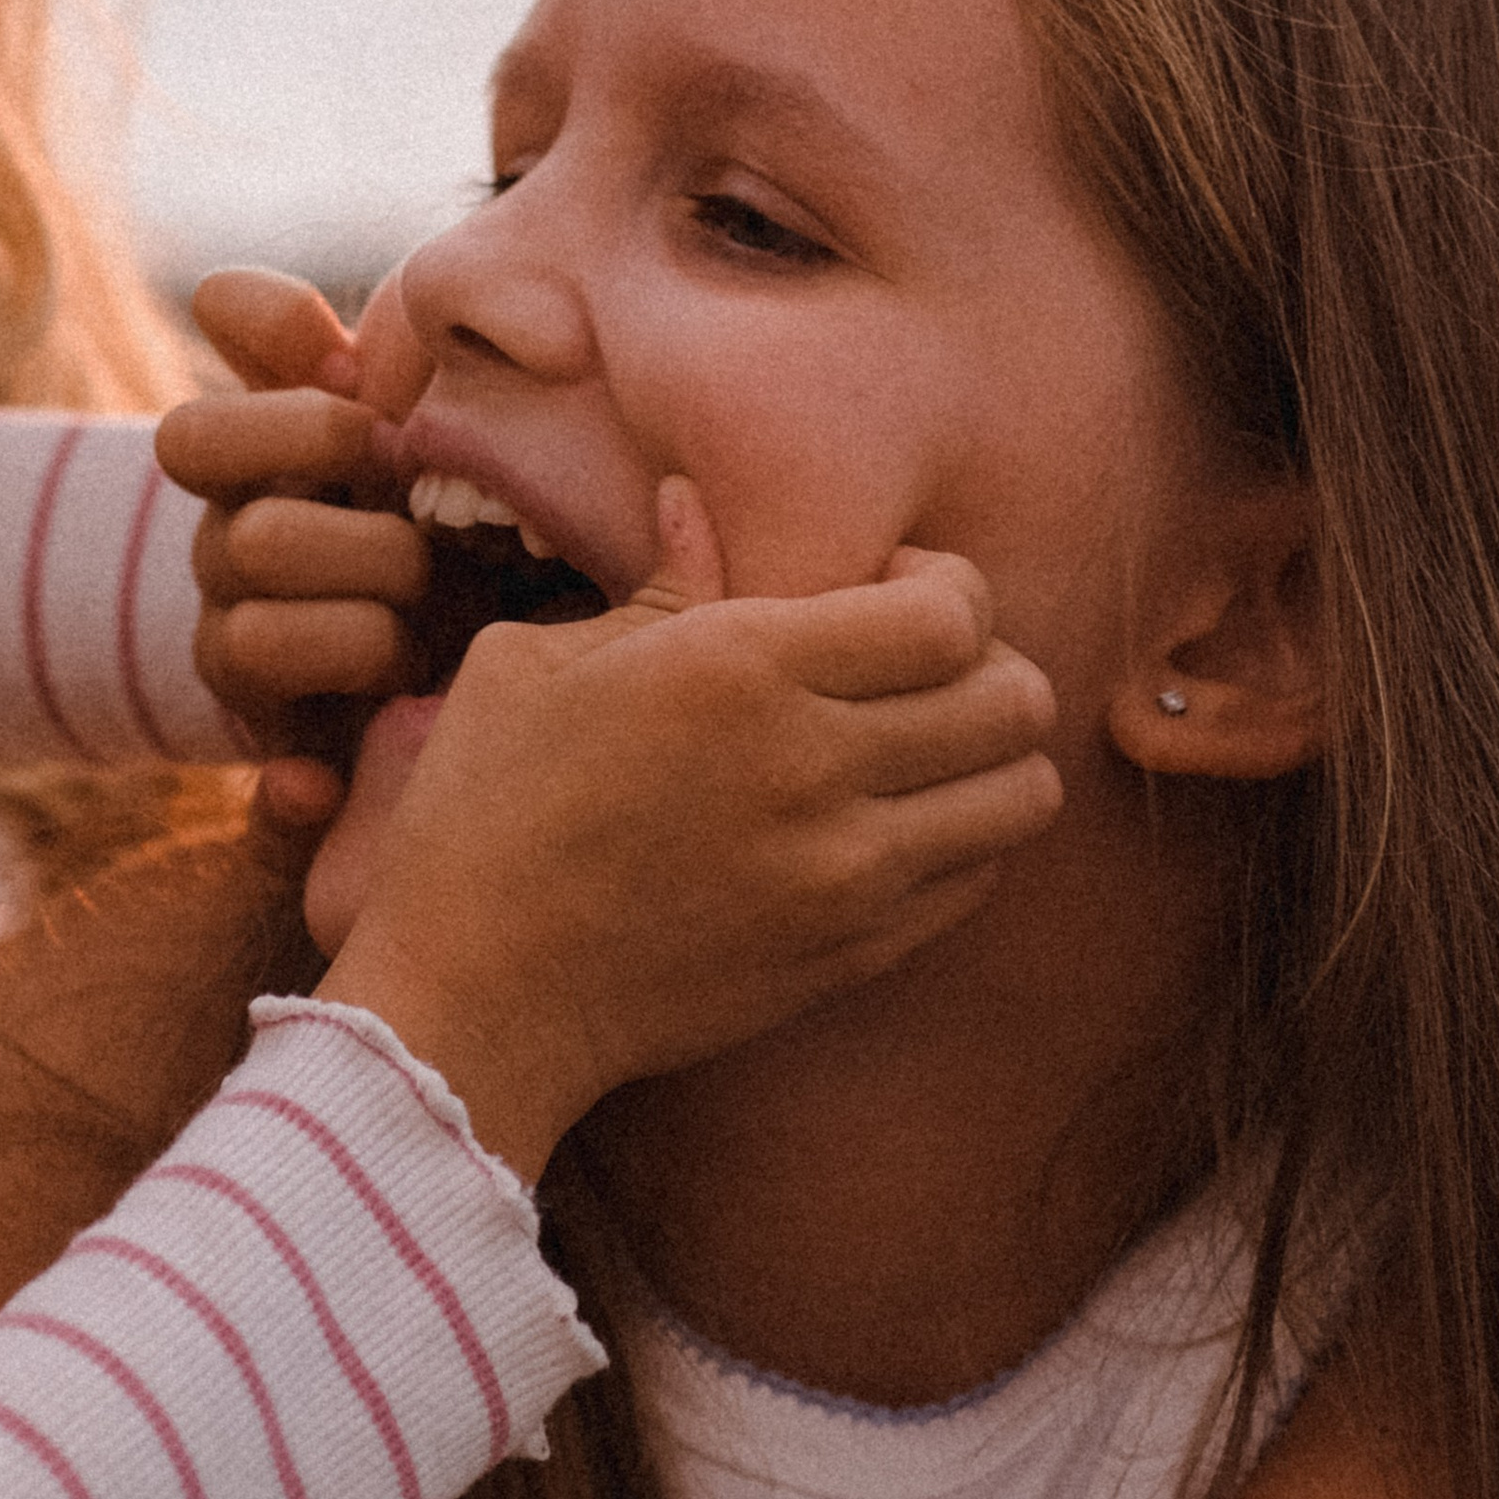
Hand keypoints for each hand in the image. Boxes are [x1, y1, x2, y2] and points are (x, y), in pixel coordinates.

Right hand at [159, 271, 427, 817]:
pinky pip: (259, 807)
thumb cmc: (434, 502)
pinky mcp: (284, 767)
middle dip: (364, 541)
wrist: (461, 642)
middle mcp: (229, 568)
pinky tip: (316, 785)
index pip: (196, 439)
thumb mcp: (398, 421)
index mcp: (249, 479)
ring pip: (250, 647)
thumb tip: (216, 293)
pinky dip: (288, 799)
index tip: (369, 423)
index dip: (284, 424)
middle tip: (435, 546)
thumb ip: (325, 353)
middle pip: (249, 540)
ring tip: (424, 643)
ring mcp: (244, 666)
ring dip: (359, 639)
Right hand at [318, 481, 1062, 1176]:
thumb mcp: (537, 665)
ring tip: (922, 752)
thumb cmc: (483, 814)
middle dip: (989, 665)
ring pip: (1023, 794)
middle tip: (920, 673)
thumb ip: (657, 584)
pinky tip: (888, 826)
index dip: (946, 588)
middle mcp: (813, 766)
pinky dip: (961, 842)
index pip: (953, 611)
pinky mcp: (850, 955)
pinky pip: (978, 880)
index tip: (885, 595)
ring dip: (991, 759)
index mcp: (740, 668)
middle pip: (1017, 697)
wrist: (474, 997)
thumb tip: (696, 502)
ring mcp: (843, 873)